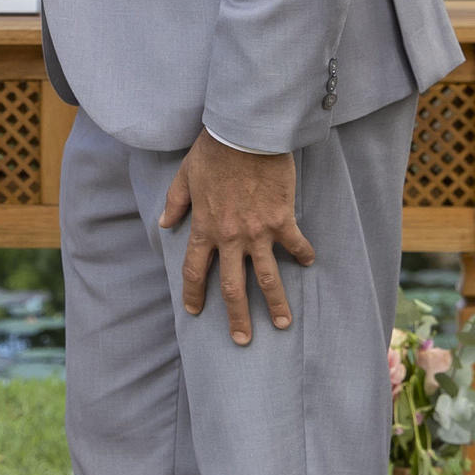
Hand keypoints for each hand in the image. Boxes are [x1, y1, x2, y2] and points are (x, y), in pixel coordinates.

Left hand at [159, 132, 315, 345]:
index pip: (194, 269)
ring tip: (283, 323)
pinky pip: (294, 244)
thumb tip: (165, 224)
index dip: (193, 293)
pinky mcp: (281, 220)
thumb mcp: (185, 175)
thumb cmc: (213, 151)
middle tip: (242, 340)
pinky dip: (303, 254)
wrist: (245, 134)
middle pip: (232, 286)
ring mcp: (257, 232)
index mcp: (204, 227)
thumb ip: (175, 203)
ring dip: (276, 304)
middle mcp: (230, 237)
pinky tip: (309, 262)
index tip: (195, 312)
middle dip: (236, 316)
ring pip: (266, 277)